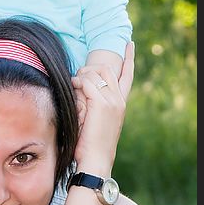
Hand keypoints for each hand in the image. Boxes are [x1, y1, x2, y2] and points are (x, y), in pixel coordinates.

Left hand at [71, 43, 133, 176]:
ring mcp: (113, 101)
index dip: (129, 58)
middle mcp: (119, 99)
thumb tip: (80, 87)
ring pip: (95, 73)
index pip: (127, 74)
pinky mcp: (102, 104)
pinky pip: (87, 83)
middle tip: (77, 80)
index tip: (130, 44)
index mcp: (121, 102)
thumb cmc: (91, 144)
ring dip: (81, 77)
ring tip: (74, 89)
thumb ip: (93, 102)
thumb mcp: (95, 119)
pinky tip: (73, 91)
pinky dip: (77, 85)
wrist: (96, 160)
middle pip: (106, 68)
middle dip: (89, 69)